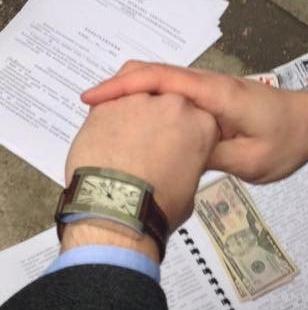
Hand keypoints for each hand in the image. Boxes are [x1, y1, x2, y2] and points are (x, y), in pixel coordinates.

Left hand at [66, 92, 217, 232]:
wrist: (117, 208)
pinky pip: (107, 106)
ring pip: (136, 101)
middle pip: (167, 104)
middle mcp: (173, 105)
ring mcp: (139, 101)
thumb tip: (177, 164)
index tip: (175, 146)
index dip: (183, 133)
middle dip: (158, 121)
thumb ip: (187, 163)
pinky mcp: (107, 106)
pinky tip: (103, 143)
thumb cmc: (155, 205)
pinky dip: (105, 122)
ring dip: (131, 119)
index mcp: (201, 123)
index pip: (196, 118)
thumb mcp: (190, 188)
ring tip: (122, 149)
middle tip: (147, 148)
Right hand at [81, 62, 307, 182]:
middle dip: (119, 84)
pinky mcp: (214, 98)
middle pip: (156, 72)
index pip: (162, 80)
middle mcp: (210, 84)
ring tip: (105, 114)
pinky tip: (139, 117)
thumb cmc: (288, 141)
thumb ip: (210, 154)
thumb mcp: (251, 161)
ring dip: (133, 90)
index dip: (124, 86)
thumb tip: (173, 153)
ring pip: (164, 80)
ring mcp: (212, 89)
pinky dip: (151, 97)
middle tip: (89, 107)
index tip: (93, 99)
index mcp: (217, 95)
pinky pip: (176, 92)